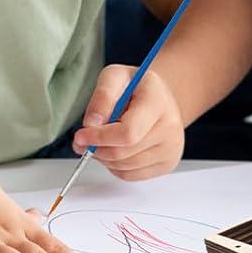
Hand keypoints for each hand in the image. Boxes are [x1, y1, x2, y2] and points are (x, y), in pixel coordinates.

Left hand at [70, 64, 184, 179]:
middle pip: (124, 152)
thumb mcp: (114, 77)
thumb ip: (102, 96)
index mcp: (157, 100)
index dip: (99, 138)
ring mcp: (171, 148)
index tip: (80, 136)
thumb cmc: (135, 87)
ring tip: (101, 140)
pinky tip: (115, 148)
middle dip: (96, 149)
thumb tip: (92, 124)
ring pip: (124, 167)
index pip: (128, 132)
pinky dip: (115, 166)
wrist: (159, 97)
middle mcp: (170, 126)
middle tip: (82, 141)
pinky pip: (130, 175)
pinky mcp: (167, 163)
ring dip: (104, 158)